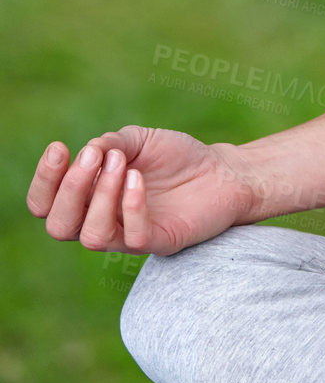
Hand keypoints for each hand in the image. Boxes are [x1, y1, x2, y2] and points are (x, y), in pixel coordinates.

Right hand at [26, 125, 260, 256]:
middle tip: (93, 156)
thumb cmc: (177, 157)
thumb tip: (88, 151)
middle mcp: (103, 220)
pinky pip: (133, 238)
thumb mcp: (141, 140)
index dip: (44, 181)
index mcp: (90, 197)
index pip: (46, 204)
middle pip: (59, 225)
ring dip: (100, 196)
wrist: (223, 171)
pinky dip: (131, 206)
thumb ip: (112, 142)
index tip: (59, 148)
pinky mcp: (158, 242)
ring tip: (121, 163)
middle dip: (69, 189)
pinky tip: (139, 178)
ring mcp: (129, 235)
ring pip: (91, 236)